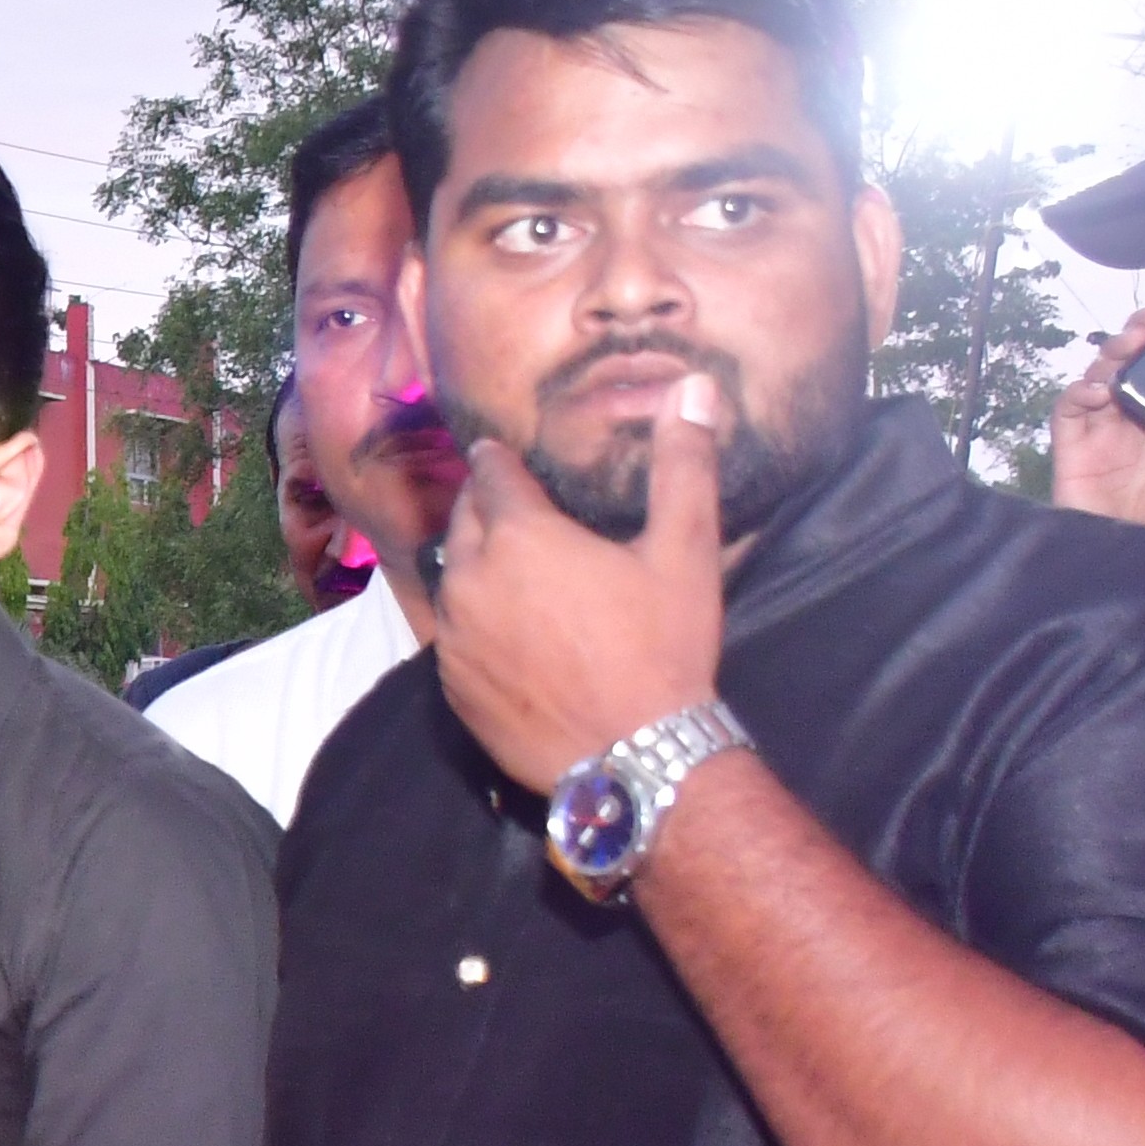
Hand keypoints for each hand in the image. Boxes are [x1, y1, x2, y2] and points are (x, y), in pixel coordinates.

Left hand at [430, 379, 730, 792]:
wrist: (634, 757)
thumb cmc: (662, 648)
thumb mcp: (686, 551)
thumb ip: (684, 465)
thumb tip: (692, 388)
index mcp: (520, 535)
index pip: (491, 476)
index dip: (498, 461)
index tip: (498, 453)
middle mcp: (471, 579)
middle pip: (462, 523)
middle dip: (481, 507)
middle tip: (503, 503)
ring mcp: (454, 638)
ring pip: (452, 580)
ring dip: (473, 564)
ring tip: (502, 564)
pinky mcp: (452, 687)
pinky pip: (452, 636)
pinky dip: (471, 621)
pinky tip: (501, 630)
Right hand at [1049, 308, 1144, 546]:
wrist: (1135, 577)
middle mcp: (1140, 420)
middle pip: (1137, 359)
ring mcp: (1104, 430)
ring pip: (1104, 372)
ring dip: (1115, 351)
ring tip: (1133, 342)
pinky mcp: (1074, 446)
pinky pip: (1069, 407)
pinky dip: (1081, 390)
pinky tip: (1100, 389)